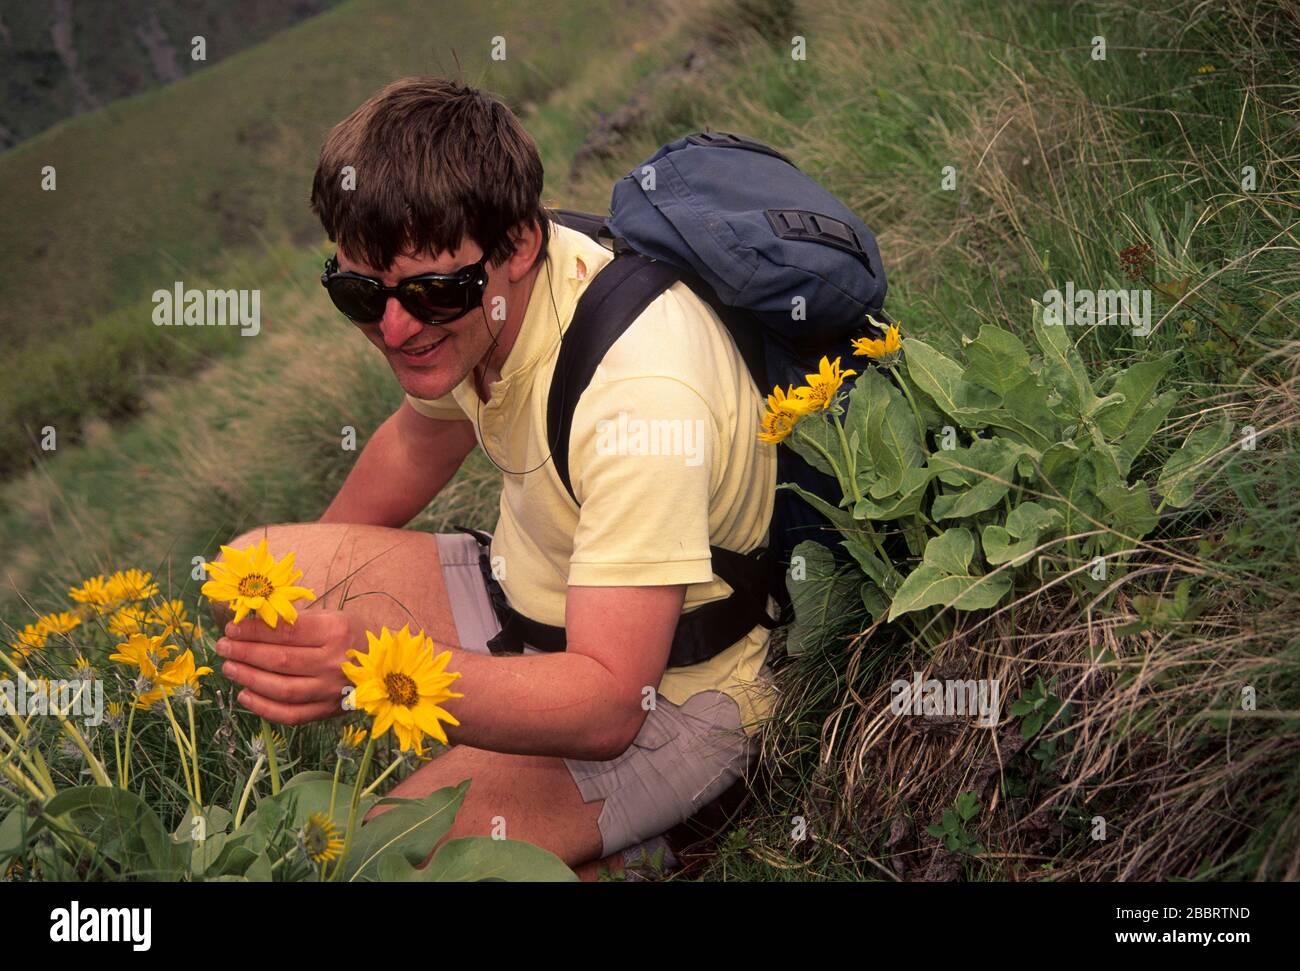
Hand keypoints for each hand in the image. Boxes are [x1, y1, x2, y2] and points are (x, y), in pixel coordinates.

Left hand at [214, 611, 362, 725]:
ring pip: (281, 689)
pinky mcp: (328, 711)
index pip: (286, 631)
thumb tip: (251, 621)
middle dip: (245, 653)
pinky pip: (291, 714)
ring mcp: (331, 690)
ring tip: (229, 668)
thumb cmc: (355, 634)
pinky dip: (264, 708)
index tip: (232, 628)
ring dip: (249, 678)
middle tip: (224, 647)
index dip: (254, 631)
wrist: (388, 665)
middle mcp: (334, 662)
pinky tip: (245, 695)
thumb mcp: (333, 616)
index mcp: (336, 631)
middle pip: (280, 660)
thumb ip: (296, 620)